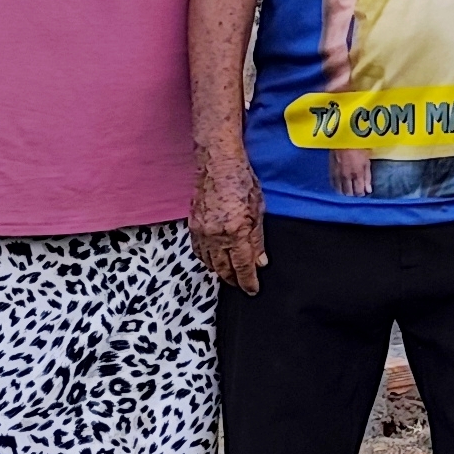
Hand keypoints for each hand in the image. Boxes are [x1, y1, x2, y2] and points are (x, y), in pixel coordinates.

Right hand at [191, 148, 269, 291]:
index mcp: (236, 231)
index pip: (242, 266)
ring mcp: (202, 231)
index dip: (248, 282)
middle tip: (241, 284)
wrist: (217, 163)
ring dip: (219, 271)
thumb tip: (260, 261)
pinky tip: (213, 260)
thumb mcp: (258, 210)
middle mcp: (216, 235)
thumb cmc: (241, 181)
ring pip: (209, 262)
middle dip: (233, 280)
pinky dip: (207, 259)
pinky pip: (198, 250)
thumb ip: (258, 239)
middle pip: (223, 268)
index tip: (252, 290)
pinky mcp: (193, 225)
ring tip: (229, 275)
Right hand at [329, 147, 372, 197]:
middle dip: (353, 194)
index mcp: (357, 174)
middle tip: (356, 191)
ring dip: (344, 192)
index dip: (361, 194)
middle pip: (348, 193)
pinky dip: (336, 187)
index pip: (358, 192)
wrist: (344, 136)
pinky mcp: (330, 170)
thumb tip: (368, 190)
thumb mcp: (367, 160)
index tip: (363, 193)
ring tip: (348, 190)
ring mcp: (337, 174)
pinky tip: (339, 186)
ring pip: (339, 190)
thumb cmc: (359, 146)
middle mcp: (346, 177)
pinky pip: (332, 183)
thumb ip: (367, 176)